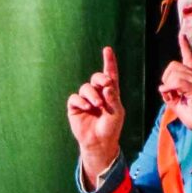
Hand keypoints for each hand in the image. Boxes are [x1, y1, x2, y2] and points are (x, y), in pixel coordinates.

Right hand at [67, 45, 124, 179]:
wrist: (99, 142)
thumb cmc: (111, 127)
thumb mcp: (117, 113)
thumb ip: (113, 98)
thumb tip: (107, 85)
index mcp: (111, 93)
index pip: (110, 74)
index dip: (109, 62)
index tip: (107, 50)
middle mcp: (98, 94)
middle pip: (96, 78)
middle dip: (100, 78)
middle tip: (106, 84)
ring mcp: (86, 100)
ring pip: (85, 88)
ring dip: (92, 94)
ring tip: (97, 105)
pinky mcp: (75, 107)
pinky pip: (75, 98)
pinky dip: (81, 101)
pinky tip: (86, 107)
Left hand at [158, 32, 191, 138]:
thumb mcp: (179, 105)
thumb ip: (171, 94)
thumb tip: (162, 87)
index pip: (188, 58)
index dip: (185, 46)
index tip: (182, 35)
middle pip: (173, 66)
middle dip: (166, 79)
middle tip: (172, 94)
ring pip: (173, 73)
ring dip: (168, 86)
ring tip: (177, 99)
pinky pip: (176, 82)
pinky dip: (170, 89)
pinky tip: (173, 97)